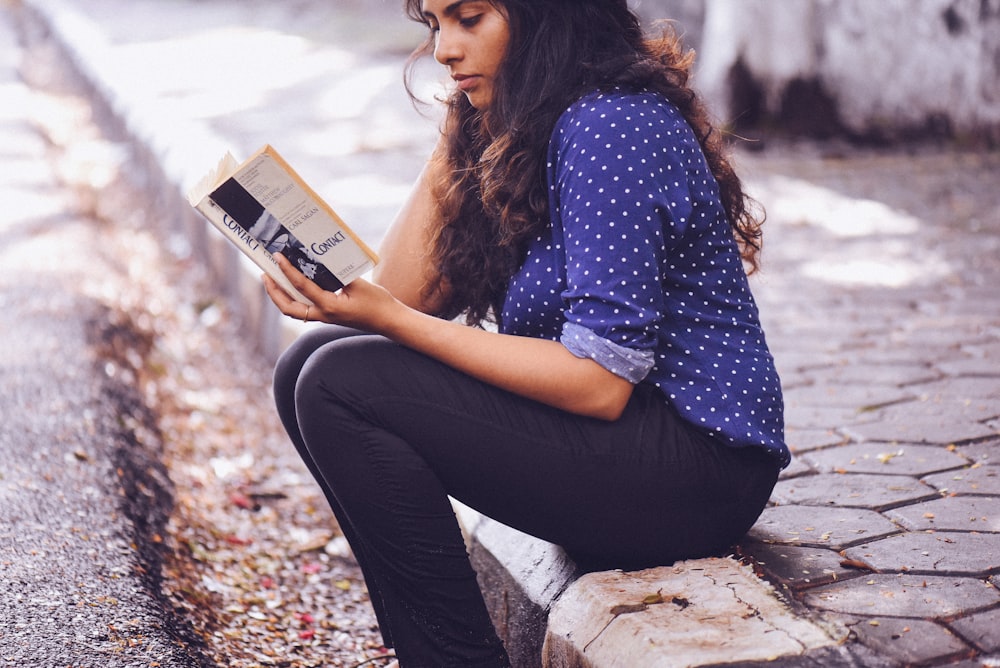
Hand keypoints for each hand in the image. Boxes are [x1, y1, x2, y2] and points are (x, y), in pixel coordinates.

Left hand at [262, 253, 402, 333]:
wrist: (388, 321)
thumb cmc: (378, 303)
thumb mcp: (359, 284)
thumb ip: (339, 274)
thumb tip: (320, 262)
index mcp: (330, 306)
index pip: (302, 287)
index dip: (287, 270)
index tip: (278, 257)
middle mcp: (324, 315)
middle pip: (288, 307)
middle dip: (273, 292)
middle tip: (265, 274)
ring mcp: (325, 318)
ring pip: (294, 310)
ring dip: (281, 296)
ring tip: (272, 280)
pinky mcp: (328, 317)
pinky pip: (304, 309)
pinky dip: (294, 298)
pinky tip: (292, 287)